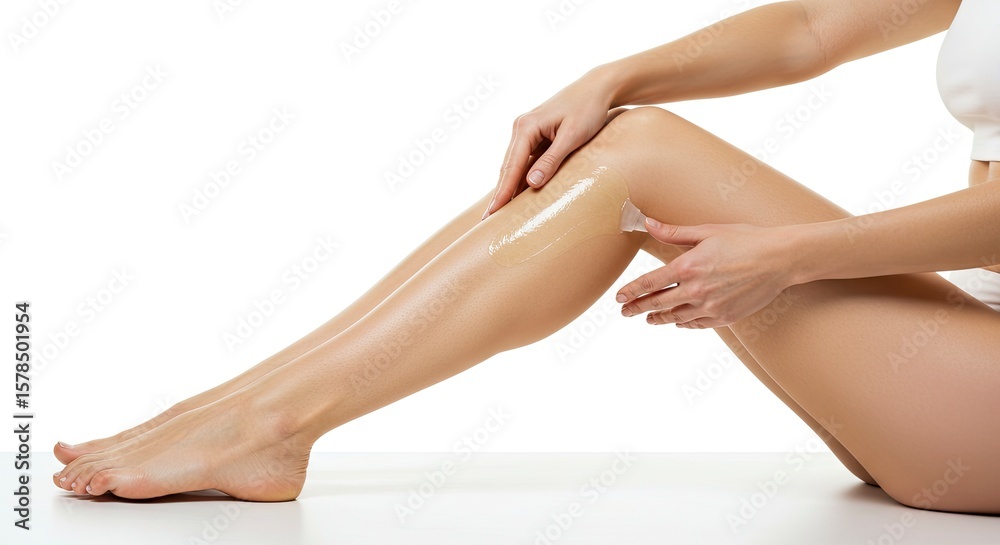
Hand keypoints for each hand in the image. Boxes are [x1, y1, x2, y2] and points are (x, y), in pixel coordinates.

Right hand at [482, 68, 622, 218]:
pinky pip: (524, 161)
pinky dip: (520, 178)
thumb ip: (552, 160)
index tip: (494, 212)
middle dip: (500, 193)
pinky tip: (518, 194)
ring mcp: (527, 131)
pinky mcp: (536, 136)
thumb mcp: (573, 136)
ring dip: (508, 187)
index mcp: (526, 127)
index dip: (503, 192)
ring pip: (514, 165)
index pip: (511, 166)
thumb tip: (531, 184)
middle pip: (507, 167)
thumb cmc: (588, 109)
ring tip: (499, 213)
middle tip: (488, 220)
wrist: (597, 87)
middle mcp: (521, 128)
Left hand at [615, 218, 800, 328]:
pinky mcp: (725, 317)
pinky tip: (677, 322)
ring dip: (659, 318)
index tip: (619, 297)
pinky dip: (683, 324)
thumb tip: (648, 223)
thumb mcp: (707, 231)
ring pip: (675, 317)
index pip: (649, 283)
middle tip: (625, 311)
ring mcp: (711, 306)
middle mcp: (696, 290)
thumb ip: (674, 232)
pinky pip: (696, 324)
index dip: (631, 291)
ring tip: (649, 318)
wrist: (780, 259)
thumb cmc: (745, 239)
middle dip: (638, 308)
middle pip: (657, 303)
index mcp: (688, 266)